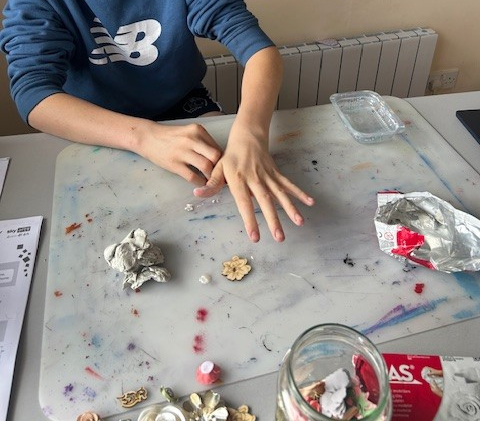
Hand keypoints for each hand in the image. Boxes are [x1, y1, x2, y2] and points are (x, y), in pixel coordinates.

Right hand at [136, 122, 222, 185]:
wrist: (147, 137)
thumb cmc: (171, 137)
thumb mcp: (189, 133)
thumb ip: (203, 143)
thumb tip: (219, 159)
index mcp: (197, 130)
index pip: (217, 147)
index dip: (222, 160)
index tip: (223, 168)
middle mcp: (191, 139)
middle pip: (215, 156)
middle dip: (219, 168)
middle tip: (219, 175)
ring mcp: (182, 152)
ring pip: (205, 167)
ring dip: (211, 177)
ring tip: (211, 180)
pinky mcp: (174, 164)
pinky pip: (192, 176)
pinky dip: (199, 182)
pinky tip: (200, 183)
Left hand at [193, 124, 313, 241]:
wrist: (247, 135)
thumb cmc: (230, 156)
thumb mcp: (217, 168)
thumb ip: (211, 184)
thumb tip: (197, 194)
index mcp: (239, 180)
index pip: (244, 204)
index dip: (250, 221)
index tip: (256, 237)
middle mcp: (255, 179)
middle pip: (266, 202)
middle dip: (274, 221)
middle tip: (280, 238)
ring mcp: (268, 176)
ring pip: (280, 194)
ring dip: (291, 209)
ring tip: (299, 223)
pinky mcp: (276, 173)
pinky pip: (289, 184)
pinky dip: (299, 193)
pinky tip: (310, 202)